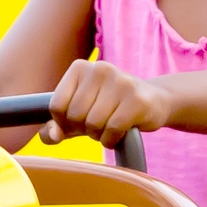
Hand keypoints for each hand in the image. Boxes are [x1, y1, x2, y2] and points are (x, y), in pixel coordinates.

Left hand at [43, 60, 171, 147]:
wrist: (153, 101)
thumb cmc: (108, 108)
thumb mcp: (78, 114)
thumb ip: (56, 127)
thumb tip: (53, 136)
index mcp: (79, 67)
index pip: (56, 105)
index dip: (64, 122)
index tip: (79, 120)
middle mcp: (99, 68)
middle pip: (75, 115)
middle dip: (83, 129)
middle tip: (98, 124)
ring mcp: (121, 82)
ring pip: (93, 123)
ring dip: (99, 135)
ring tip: (109, 127)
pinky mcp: (137, 99)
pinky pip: (113, 129)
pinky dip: (112, 140)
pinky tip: (119, 133)